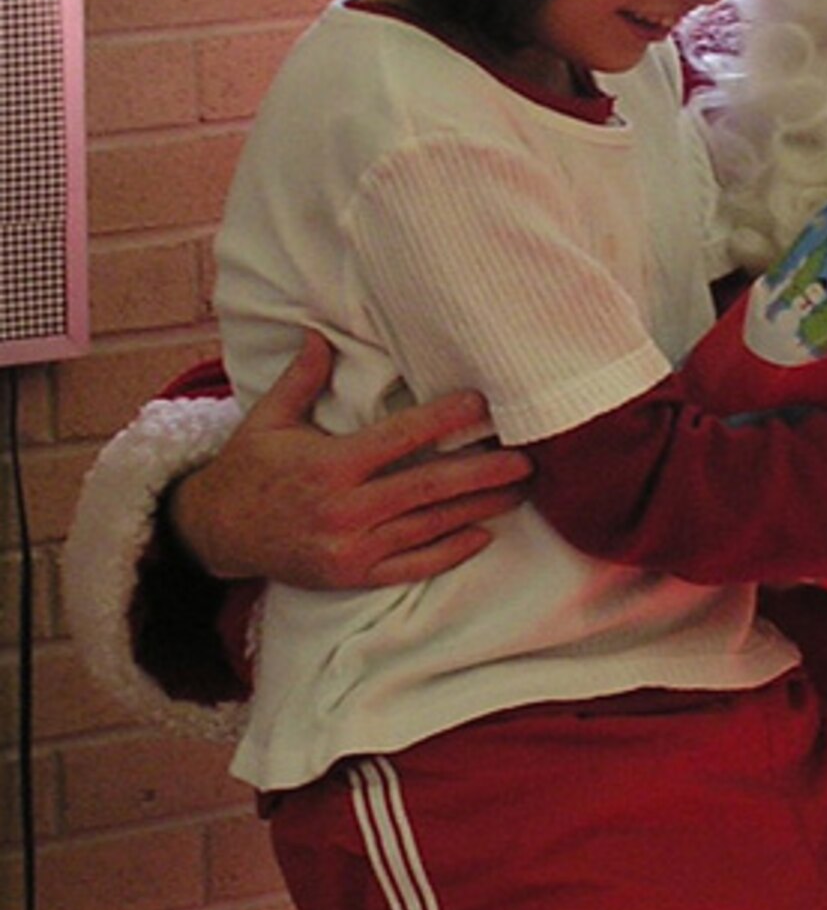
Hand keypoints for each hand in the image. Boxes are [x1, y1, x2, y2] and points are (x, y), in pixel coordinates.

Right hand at [168, 332, 532, 588]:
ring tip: (520, 492)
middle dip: (482, 472)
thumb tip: (320, 333)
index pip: (398, 438)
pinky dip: (449, 552)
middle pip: (427, 487)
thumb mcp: (267, 419)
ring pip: (429, 526)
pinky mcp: (354, 576)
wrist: (216, 534)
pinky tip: (483, 535)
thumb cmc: (250, 469)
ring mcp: (351, 547)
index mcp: (328, 464)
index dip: (444, 420)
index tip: (484, 405)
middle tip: (527, 458)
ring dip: (479, 509)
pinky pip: (413, 566)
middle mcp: (343, 508)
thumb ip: (302, 379)